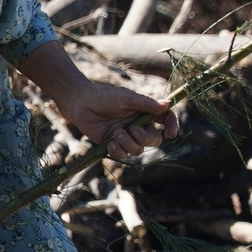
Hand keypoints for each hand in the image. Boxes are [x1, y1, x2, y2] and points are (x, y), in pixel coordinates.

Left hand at [56, 79, 178, 159]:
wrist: (79, 103)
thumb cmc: (102, 96)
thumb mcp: (125, 98)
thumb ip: (145, 103)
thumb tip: (166, 104)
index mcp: (144, 111)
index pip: (165, 119)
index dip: (171, 126)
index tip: (171, 133)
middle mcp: (138, 124)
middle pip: (154, 140)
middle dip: (145, 138)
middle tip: (131, 128)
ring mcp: (126, 135)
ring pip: (138, 150)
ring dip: (129, 144)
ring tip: (116, 133)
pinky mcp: (113, 144)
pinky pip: (123, 155)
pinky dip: (118, 151)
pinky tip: (109, 142)